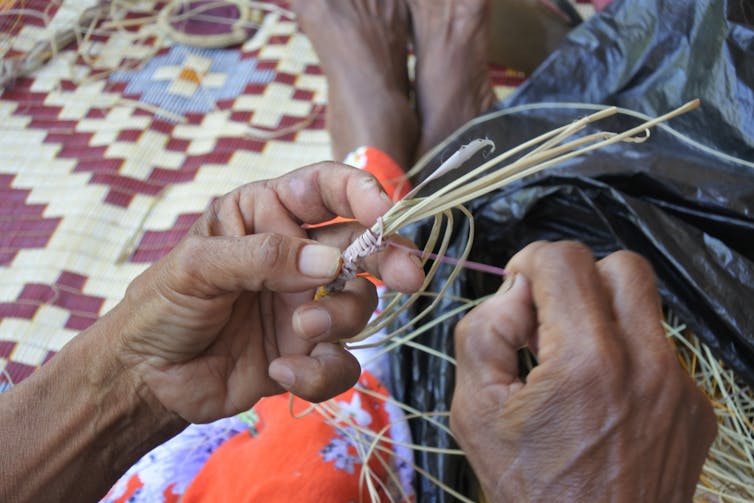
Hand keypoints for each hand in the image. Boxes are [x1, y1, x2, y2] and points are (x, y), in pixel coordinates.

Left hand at [112, 162, 423, 423]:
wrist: (147, 378)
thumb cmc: (162, 307)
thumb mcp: (197, 268)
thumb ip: (262, 256)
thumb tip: (329, 263)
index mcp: (267, 215)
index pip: (327, 189)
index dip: (362, 190)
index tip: (386, 210)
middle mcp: (297, 256)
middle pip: (363, 246)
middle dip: (390, 257)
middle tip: (409, 276)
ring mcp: (306, 303)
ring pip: (359, 303)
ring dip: (340, 318)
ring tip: (301, 328)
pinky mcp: (307, 352)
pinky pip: (341, 362)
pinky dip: (320, 371)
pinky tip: (280, 371)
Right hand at [450, 241, 715, 501]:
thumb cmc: (530, 491)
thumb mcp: (475, 411)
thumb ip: (483, 331)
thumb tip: (516, 294)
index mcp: (587, 362)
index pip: (565, 260)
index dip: (530, 263)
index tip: (517, 293)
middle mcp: (647, 365)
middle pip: (621, 266)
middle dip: (577, 278)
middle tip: (549, 319)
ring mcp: (681, 389)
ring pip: (645, 307)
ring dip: (603, 315)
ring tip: (574, 364)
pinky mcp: (697, 410)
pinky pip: (660, 351)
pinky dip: (627, 356)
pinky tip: (602, 400)